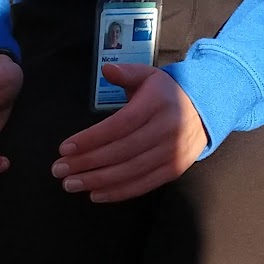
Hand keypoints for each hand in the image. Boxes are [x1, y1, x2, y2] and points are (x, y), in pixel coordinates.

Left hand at [53, 66, 206, 202]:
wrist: (205, 109)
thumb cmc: (165, 94)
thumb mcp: (149, 76)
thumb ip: (127, 72)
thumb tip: (106, 70)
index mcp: (156, 104)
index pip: (119, 125)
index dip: (90, 138)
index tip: (64, 148)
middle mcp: (166, 129)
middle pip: (121, 151)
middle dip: (86, 162)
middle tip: (58, 170)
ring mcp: (172, 152)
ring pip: (130, 170)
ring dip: (97, 180)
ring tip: (70, 184)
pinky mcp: (175, 169)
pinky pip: (144, 184)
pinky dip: (118, 192)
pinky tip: (95, 194)